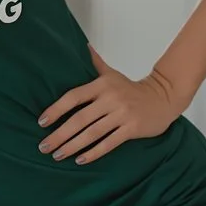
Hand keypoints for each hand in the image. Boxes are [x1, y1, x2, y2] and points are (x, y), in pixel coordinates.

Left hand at [36, 46, 183, 164]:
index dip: (56, 109)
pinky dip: (93, 152)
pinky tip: (80, 160)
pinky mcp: (132, 128)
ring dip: (72, 146)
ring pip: (92, 133)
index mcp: (102, 85)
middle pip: (80, 119)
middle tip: (44, 146)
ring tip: (58, 155)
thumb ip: (95, 62)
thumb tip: (82, 45)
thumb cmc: (132, 88)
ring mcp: (122, 114)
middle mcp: (111, 98)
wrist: (163, 97)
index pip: (73, 97)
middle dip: (60, 134)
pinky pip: (109, 143)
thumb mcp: (112, 74)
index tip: (42, 122)